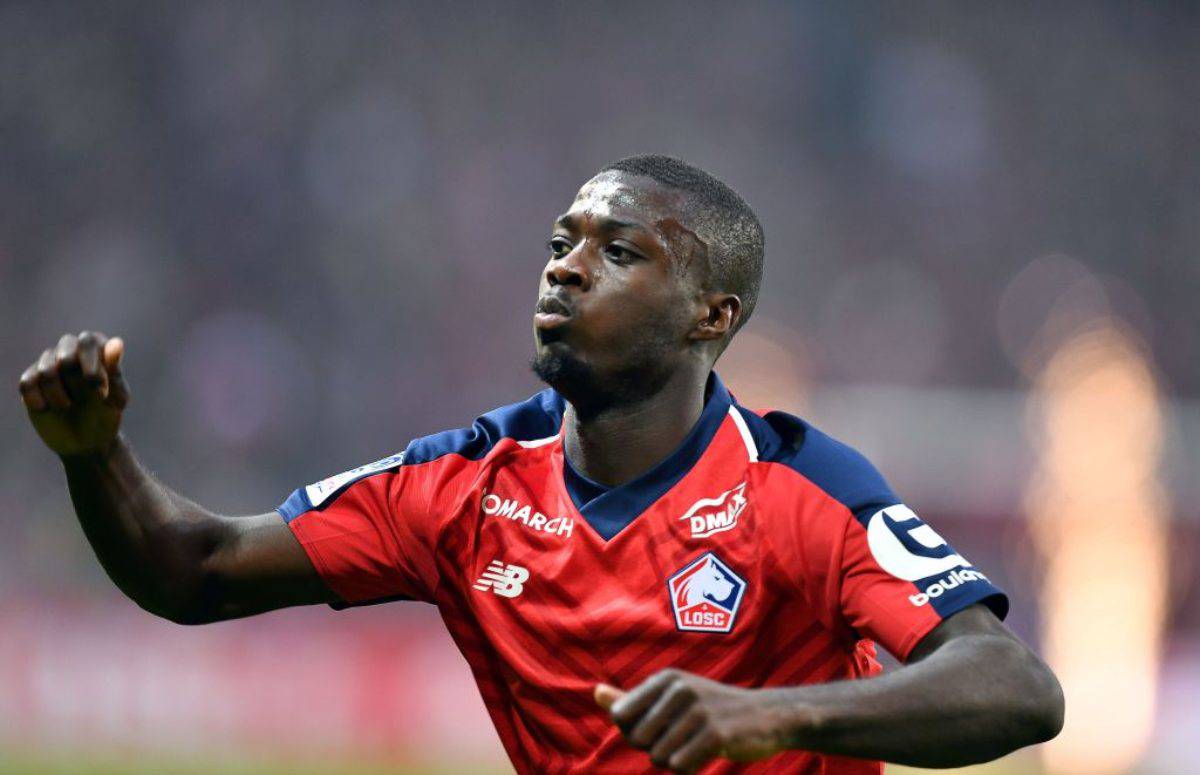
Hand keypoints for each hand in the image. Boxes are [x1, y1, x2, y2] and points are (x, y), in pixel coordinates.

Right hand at [19, 331, 130, 456]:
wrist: (86, 441)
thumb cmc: (106, 415)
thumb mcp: (116, 398)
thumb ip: (115, 372)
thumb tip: (117, 342)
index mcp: (96, 352)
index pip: (89, 340)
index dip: (91, 359)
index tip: (95, 384)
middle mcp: (71, 352)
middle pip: (66, 343)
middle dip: (73, 369)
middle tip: (82, 394)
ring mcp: (50, 365)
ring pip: (47, 368)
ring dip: (57, 392)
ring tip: (67, 407)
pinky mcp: (32, 382)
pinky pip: (27, 382)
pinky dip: (36, 398)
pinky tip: (45, 408)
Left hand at [595, 669, 786, 772]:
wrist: (766, 717)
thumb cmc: (711, 710)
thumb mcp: (672, 696)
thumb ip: (632, 699)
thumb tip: (596, 693)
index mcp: (665, 678)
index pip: (620, 717)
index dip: (635, 732)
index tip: (661, 727)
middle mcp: (679, 689)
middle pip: (637, 739)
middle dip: (655, 749)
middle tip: (683, 738)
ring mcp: (698, 710)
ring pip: (658, 757)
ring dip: (675, 760)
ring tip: (697, 744)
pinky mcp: (715, 734)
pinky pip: (679, 767)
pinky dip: (689, 769)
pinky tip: (707, 754)